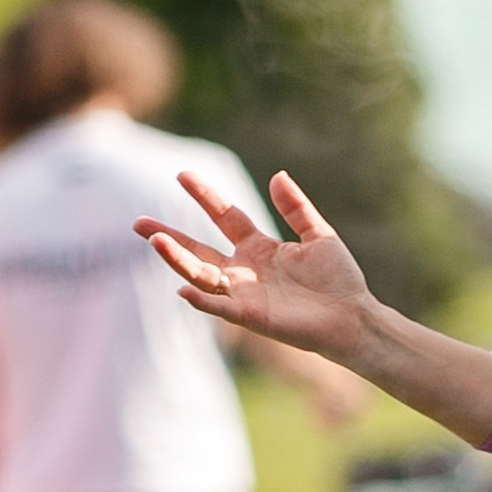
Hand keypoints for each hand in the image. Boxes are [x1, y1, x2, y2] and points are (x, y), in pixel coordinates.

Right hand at [134, 171, 375, 361]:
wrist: (354, 317)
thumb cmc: (339, 280)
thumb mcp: (319, 235)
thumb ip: (296, 208)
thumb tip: (278, 175)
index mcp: (259, 248)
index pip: (224, 217)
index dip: (204, 196)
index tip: (183, 174)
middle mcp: (244, 270)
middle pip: (198, 249)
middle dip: (168, 236)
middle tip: (137, 222)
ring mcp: (245, 294)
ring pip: (201, 275)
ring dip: (177, 260)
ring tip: (155, 240)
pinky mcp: (252, 317)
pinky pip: (220, 308)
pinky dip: (202, 300)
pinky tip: (182, 288)